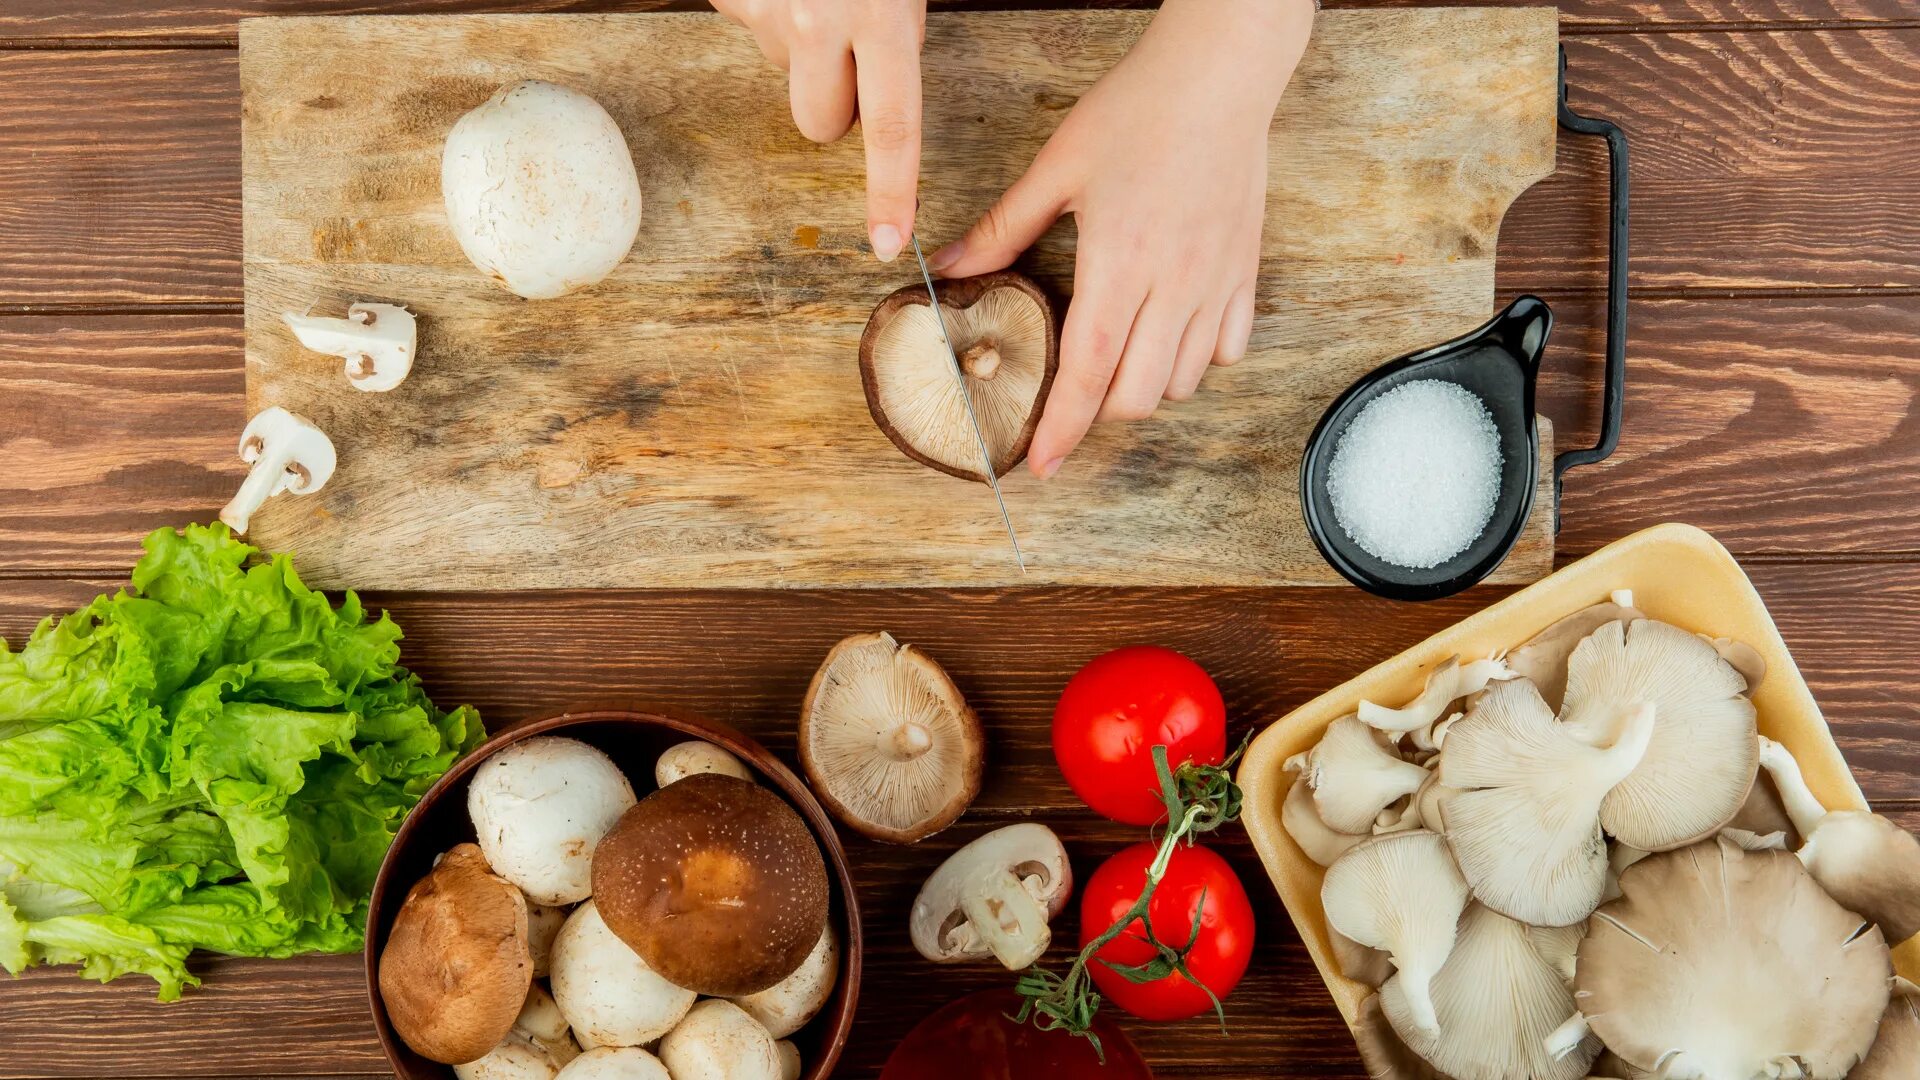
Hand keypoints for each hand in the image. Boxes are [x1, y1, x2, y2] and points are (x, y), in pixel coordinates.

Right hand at [712, 0, 926, 261]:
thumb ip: (895, 38)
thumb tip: (878, 98)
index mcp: (880, 16)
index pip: (891, 128)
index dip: (890, 192)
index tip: (888, 243)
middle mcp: (818, 21)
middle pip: (821, 125)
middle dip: (838, 104)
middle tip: (853, 48)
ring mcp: (767, 12)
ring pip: (788, 79)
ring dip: (806, 54)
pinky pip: (754, 33)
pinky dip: (771, 14)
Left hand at [930, 0, 1314, 477]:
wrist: (1220, 75)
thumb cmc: (1137, 112)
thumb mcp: (1057, 168)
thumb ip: (1003, 229)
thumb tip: (949, 268)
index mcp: (1120, 263)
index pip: (1087, 371)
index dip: (1063, 427)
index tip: (1043, 464)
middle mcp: (1173, 285)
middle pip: (1137, 394)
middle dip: (1097, 412)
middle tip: (1069, 399)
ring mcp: (1215, 283)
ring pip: (1183, 381)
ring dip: (1144, 388)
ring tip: (1114, 364)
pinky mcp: (1244, 272)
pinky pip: (1227, 349)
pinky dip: (1195, 361)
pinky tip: (1168, 337)